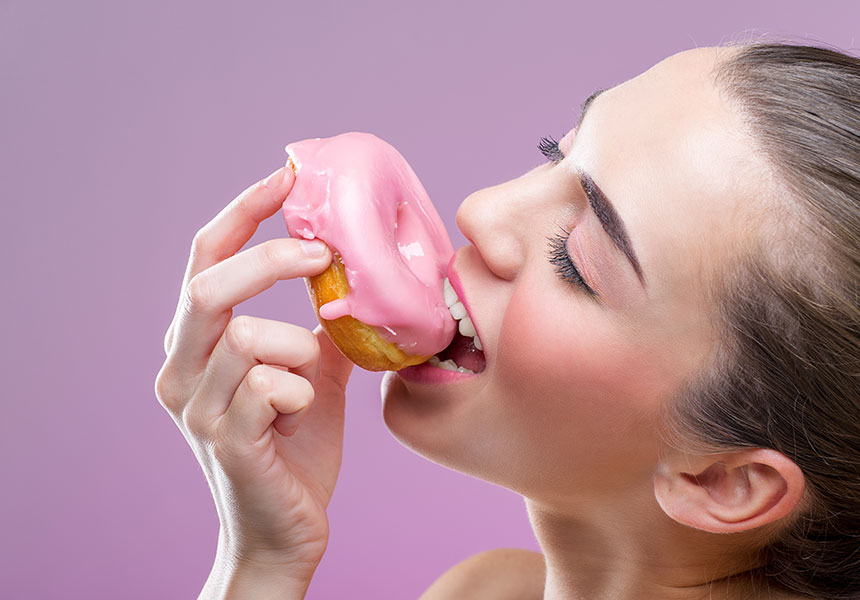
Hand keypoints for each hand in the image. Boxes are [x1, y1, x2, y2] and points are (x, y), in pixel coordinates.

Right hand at [154, 165, 353, 591]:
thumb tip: (360, 283)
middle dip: (269, 261)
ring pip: (245, 337)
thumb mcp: (312, 375)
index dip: (242, 212)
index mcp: (195, 344)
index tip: (286, 175)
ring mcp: (197, 407)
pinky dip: (300, 391)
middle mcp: (180, 369)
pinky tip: (303, 414)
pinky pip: (266, 387)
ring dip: (296, 348)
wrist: (284, 529)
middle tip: (322, 253)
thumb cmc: (294, 446)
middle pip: (208, 285)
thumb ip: (321, 330)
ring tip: (311, 380)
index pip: (203, 259)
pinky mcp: (226, 440)